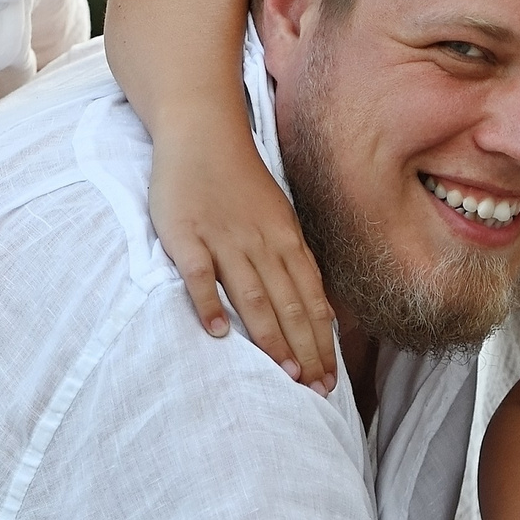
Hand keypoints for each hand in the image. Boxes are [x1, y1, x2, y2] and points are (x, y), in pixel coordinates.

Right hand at [150, 133, 334, 391]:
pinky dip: (210, 303)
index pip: (311, 298)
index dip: (322, 340)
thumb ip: (293, 258)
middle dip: (306, 350)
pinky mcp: (187, 235)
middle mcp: (262, 243)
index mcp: (286, 239)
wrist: (202, 129)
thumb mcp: (278, 216)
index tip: (332, 377)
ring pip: (253, 295)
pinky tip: (218, 333)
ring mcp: (224, 239)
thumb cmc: (239, 179)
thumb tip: (318, 305)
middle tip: (316, 390)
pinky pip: (200, 274)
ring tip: (284, 373)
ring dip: (271, 336)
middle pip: (289, 304)